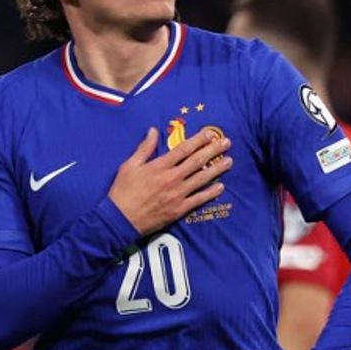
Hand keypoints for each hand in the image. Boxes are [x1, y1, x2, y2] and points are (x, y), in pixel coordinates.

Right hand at [108, 127, 232, 235]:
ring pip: (202, 179)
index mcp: (159, 166)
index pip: (183, 149)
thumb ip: (144, 148)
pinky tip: (220, 186)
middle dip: (213, 150)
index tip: (210, 133)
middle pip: (197, 161)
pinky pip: (199, 199)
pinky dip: (210, 192)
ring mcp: (177, 194)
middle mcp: (171, 178)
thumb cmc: (122, 191)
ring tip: (229, 161)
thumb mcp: (129, 165)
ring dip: (217, 169)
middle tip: (226, 143)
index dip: (198, 140)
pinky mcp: (179, 209)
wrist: (120, 218)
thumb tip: (153, 130)